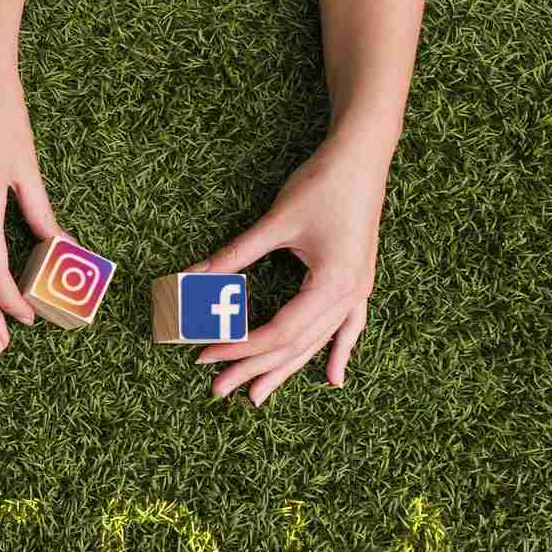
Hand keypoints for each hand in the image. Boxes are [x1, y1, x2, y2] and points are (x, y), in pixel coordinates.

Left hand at [189, 126, 393, 403]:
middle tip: (217, 390)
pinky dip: (338, 353)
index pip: (278, 330)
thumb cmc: (321, 184)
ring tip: (256, 395)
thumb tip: (189, 278)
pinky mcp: (357, 282)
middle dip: (254, 368)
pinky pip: (348, 328)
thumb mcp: (274, 223)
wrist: (362, 157)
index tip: (204, 354)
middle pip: (295, 345)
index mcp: (332, 284)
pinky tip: (333, 380)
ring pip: (316, 342)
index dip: (239, 346)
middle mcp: (350, 295)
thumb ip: (233, 256)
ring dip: (285, 369)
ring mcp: (358, 291)